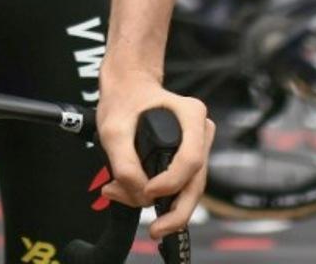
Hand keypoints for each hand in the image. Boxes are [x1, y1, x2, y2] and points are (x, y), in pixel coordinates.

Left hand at [96, 71, 213, 239]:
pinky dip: (163, 195)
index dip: (170, 183)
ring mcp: (199, 144)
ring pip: (190, 187)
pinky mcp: (191, 157)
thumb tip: (140, 196)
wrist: (127, 85)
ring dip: (165, 204)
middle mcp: (202, 130)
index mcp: (192, 115)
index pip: (191, 161)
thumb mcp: (113, 128)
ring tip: (128, 199)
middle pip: (196, 181)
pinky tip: (136, 194)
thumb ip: (123, 165)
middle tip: (155, 229)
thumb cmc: (123, 100)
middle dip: (175, 210)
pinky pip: (183, 184)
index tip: (147, 192)